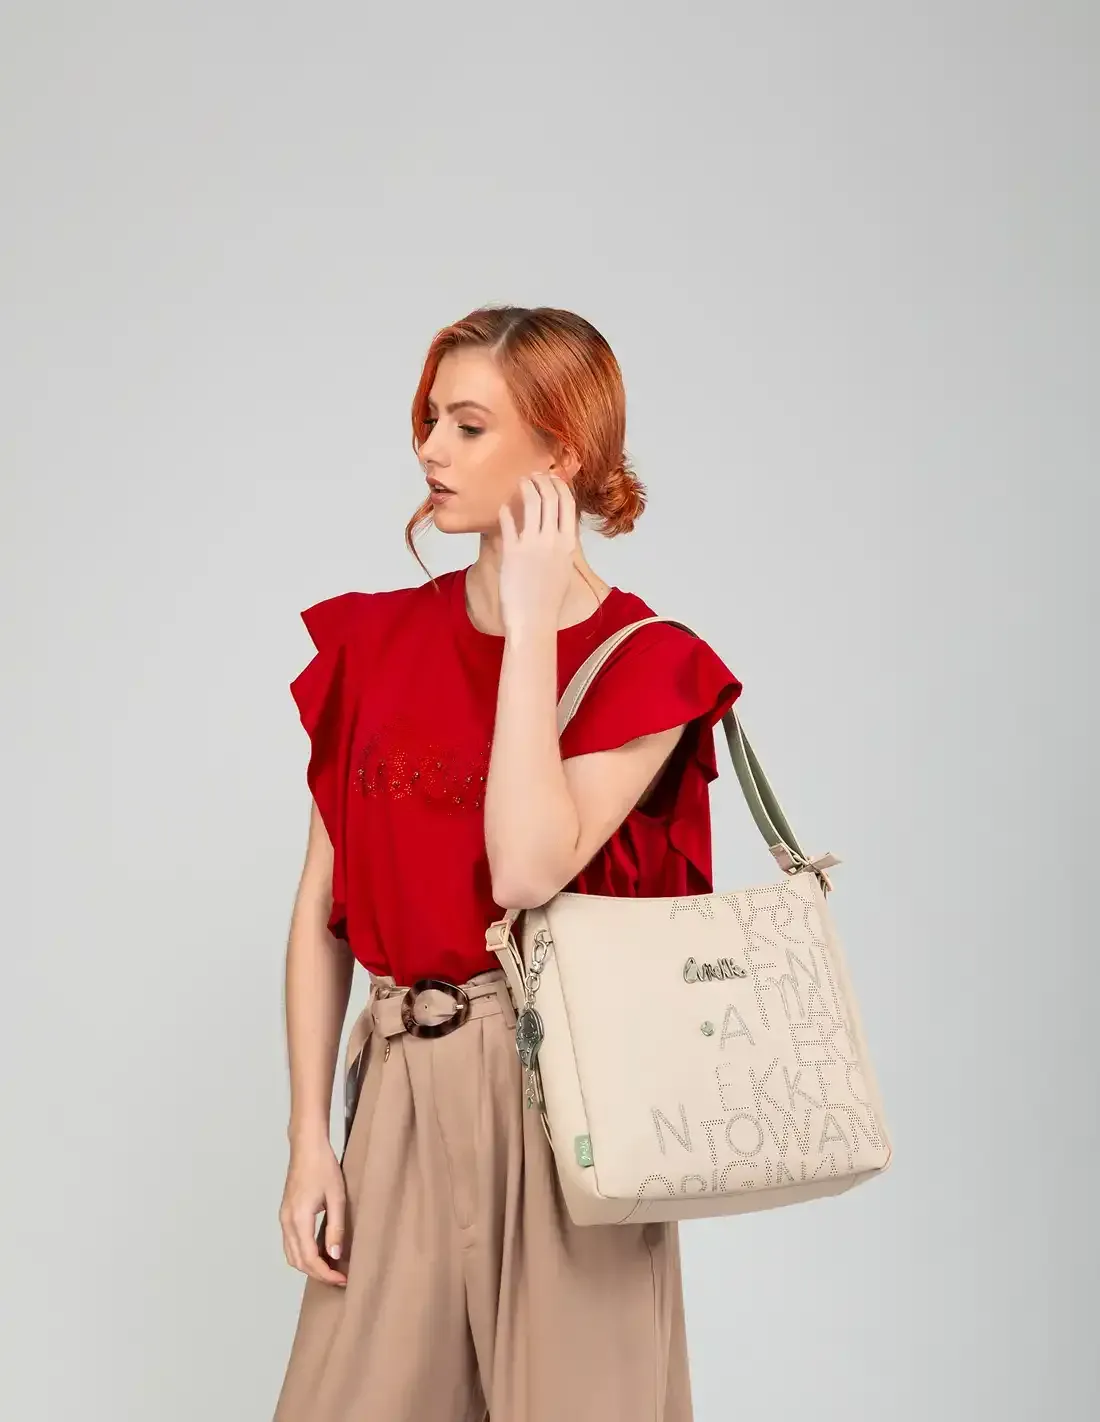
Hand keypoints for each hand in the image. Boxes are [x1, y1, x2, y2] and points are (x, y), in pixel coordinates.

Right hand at [278, 1134, 347, 1286]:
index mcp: (299, 1219)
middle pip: (298, 1262)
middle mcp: (286, 1222)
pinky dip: (303, 1254)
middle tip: (339, 1278)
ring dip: (309, 1266)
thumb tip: (335, 1255)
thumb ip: (336, 1227)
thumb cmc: (323, 1166)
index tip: (342, 1279)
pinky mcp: (285, 1214)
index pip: (310, 1259)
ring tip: (331, 1268)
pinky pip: (290, 1243)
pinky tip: (320, 1252)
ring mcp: (283, 1218)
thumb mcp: (337, 1197)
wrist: (307, 1146)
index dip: (326, 1273)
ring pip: (292, 1255)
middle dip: (318, 1274)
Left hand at [498, 472, 577, 639]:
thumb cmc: (548, 599)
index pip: (568, 503)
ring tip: (520, 483)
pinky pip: (508, 520)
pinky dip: (506, 510)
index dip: (559, 485)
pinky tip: (503, 508)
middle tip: (533, 476)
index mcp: (569, 543)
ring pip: (532, 501)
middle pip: (551, 496)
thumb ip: (562, 545)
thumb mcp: (563, 567)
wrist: (534, 620)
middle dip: (542, 480)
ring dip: (525, 487)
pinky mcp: (512, 551)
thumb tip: (557, 527)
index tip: (551, 479)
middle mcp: (553, 540)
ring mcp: (533, 544)